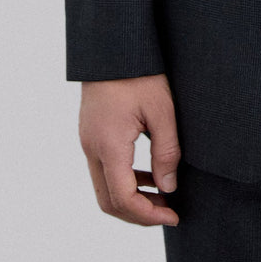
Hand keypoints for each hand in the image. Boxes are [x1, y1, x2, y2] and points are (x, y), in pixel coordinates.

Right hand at [78, 73, 181, 226]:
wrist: (112, 45)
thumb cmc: (139, 72)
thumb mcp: (162, 109)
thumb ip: (166, 151)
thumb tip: (169, 187)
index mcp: (109, 144)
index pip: (123, 198)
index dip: (148, 215)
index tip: (173, 216)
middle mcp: (92, 148)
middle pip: (108, 201)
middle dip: (138, 214)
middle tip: (168, 212)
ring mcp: (88, 142)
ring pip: (104, 188)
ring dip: (132, 198)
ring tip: (163, 195)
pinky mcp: (90, 134)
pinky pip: (104, 170)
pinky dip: (125, 180)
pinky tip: (149, 174)